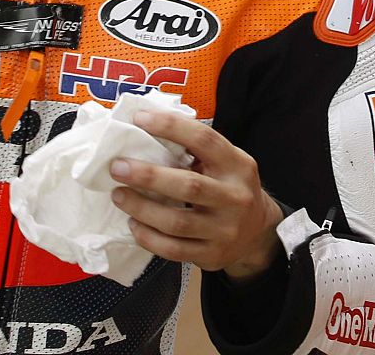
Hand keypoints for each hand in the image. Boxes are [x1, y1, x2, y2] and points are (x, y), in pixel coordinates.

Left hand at [110, 109, 284, 280]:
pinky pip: (173, 249)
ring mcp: (224, 230)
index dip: (171, 127)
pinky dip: (149, 237)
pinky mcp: (212, 255)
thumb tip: (148, 128)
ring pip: (177, 222)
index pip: (205, 140)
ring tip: (119, 196)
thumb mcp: (227, 163)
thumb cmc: (229, 188)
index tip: (139, 119)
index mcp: (237, 165)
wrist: (257, 233)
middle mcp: (235, 197)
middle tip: (117, 167)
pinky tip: (134, 225)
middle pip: (188, 185)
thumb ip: (198, 150)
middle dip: (148, 175)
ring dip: (142, 208)